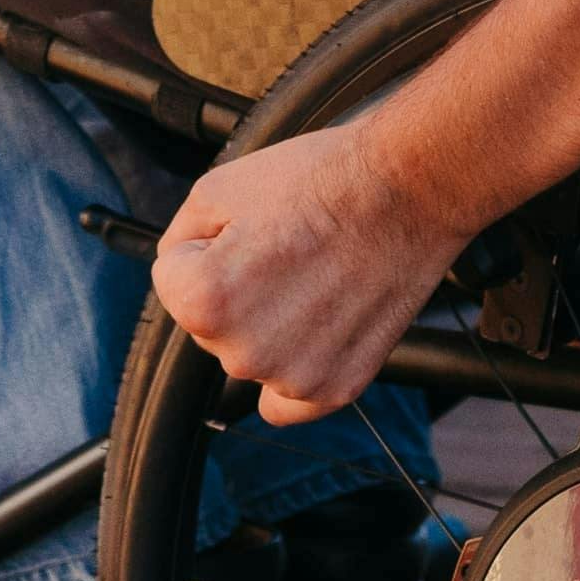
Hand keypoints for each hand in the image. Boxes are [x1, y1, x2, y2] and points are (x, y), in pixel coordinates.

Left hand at [150, 109, 479, 424]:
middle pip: (212, 325)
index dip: (207, 247)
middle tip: (288, 250)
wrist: (407, 189)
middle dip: (238, 291)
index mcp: (206, 302)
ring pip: (251, 356)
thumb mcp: (218, 188)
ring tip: (315, 276)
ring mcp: (293, 377)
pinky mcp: (336, 389)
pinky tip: (318, 328)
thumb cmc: (320, 180)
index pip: (172, 279)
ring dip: (270, 326)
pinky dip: (296, 369)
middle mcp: (245, 354)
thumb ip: (179, 239)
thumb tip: (176, 270)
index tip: (250, 231)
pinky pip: (287, 400)